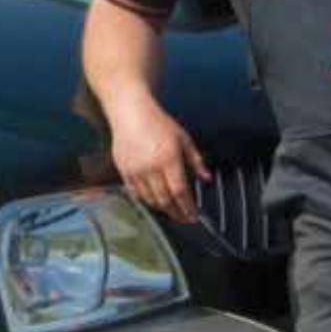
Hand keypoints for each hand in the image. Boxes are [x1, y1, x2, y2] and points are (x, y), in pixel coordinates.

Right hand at [108, 99, 207, 223]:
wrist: (130, 113)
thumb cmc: (158, 123)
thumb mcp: (183, 138)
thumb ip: (196, 160)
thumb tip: (206, 178)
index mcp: (168, 159)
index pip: (180, 191)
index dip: (187, 207)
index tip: (193, 215)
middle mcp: (151, 167)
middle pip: (164, 200)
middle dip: (175, 213)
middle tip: (183, 218)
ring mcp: (135, 171)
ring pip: (149, 199)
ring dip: (161, 208)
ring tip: (171, 210)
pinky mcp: (123, 171)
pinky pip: (135, 193)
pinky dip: (146, 200)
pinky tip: (154, 201)